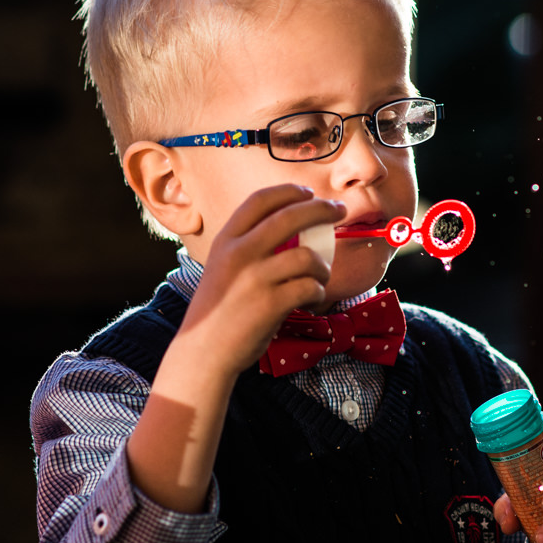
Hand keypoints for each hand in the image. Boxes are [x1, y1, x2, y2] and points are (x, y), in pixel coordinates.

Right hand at [178, 184, 344, 376]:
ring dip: (323, 265)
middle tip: (338, 211)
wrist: (203, 351)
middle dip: (321, 209)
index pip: (260, 200)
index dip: (288, 192)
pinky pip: (309, 287)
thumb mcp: (222, 267)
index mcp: (226, 240)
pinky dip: (318, 292)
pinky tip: (313, 299)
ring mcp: (255, 278)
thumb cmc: (218, 310)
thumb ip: (247, 247)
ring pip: (306, 256)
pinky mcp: (270, 304)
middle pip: (290, 216)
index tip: (308, 193)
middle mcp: (239, 253)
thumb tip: (291, 230)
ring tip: (321, 276)